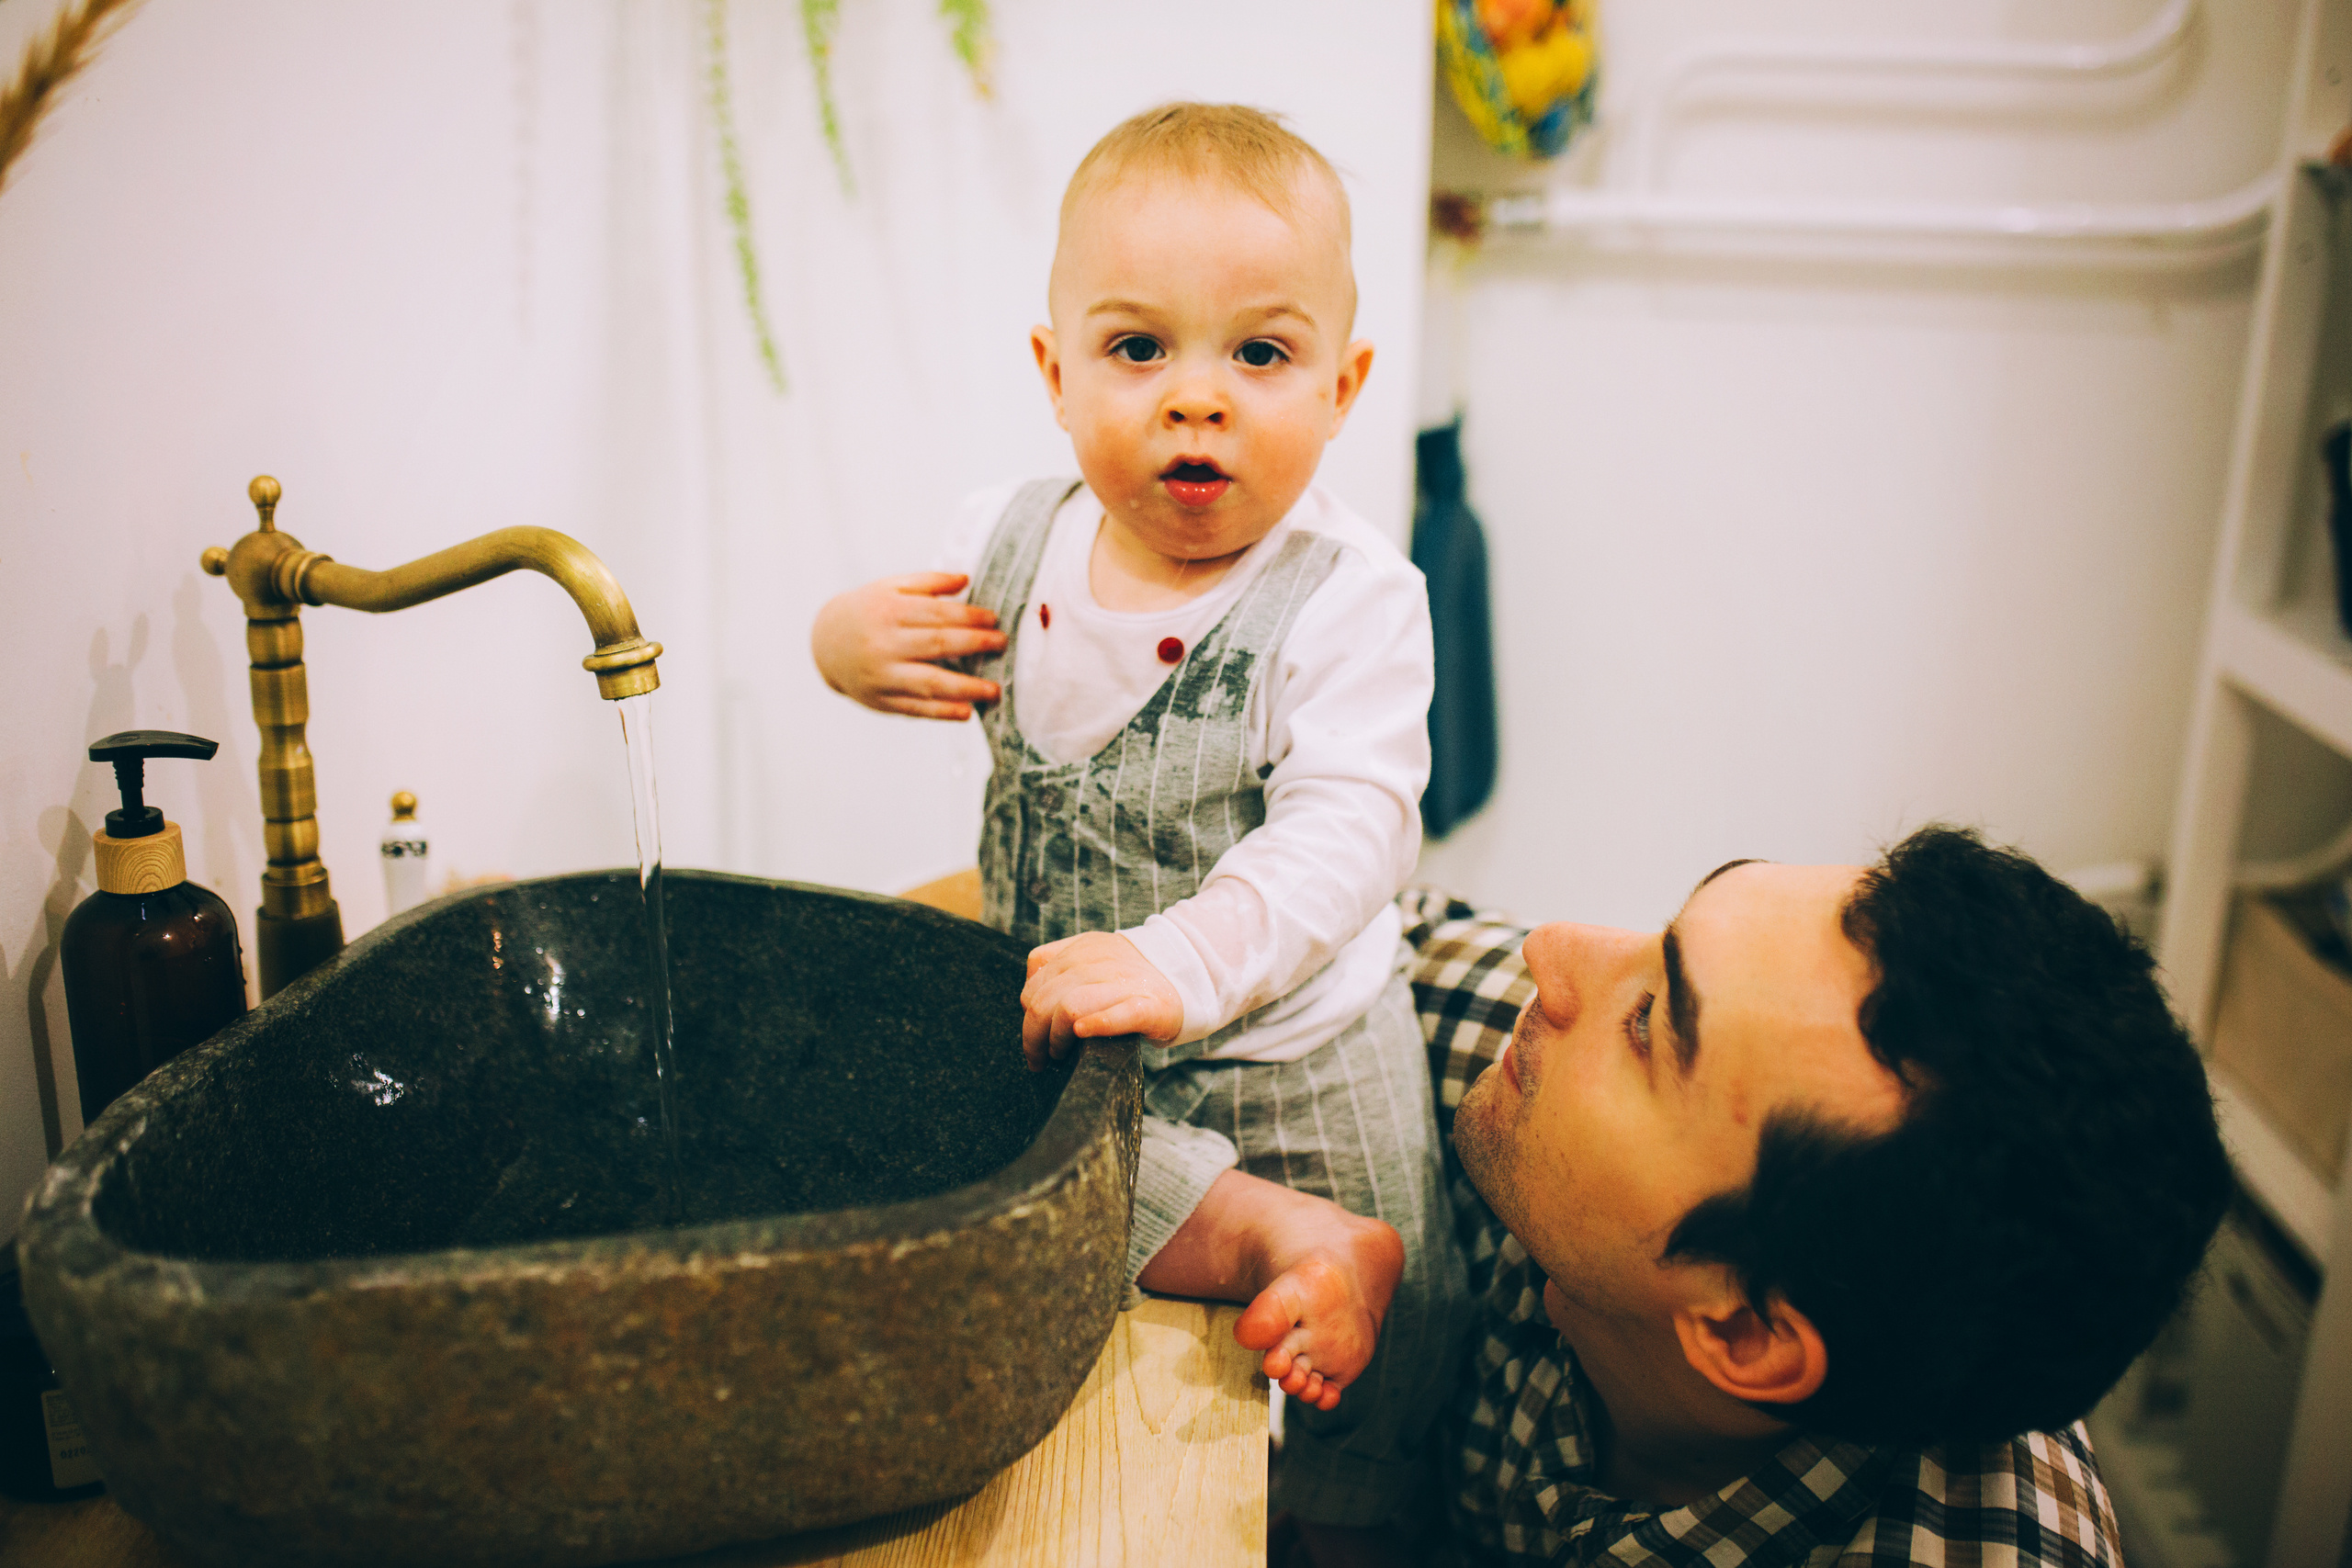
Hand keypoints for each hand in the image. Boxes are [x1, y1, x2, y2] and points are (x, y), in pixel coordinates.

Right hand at [810, 573, 1006, 719]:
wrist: (826, 643)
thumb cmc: (868, 610)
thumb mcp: (891, 587)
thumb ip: (929, 581)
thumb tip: (966, 579)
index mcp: (888, 611)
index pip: (938, 614)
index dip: (970, 617)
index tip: (994, 620)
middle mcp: (884, 643)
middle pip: (938, 644)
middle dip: (976, 645)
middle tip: (1002, 645)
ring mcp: (882, 675)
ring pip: (930, 682)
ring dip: (967, 688)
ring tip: (995, 691)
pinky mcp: (881, 700)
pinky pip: (916, 708)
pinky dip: (943, 712)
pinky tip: (967, 712)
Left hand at [1019, 932, 1182, 1069]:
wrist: (1190, 972)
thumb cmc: (1132, 978)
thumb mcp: (1093, 957)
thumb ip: (1057, 964)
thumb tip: (1028, 999)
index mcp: (1082, 950)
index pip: (1035, 984)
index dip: (1027, 1016)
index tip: (1034, 1039)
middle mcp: (1099, 962)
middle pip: (1045, 1000)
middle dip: (1033, 1036)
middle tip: (1039, 1058)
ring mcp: (1126, 983)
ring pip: (1070, 1007)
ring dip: (1056, 1038)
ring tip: (1060, 1055)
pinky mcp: (1150, 1005)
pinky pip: (1119, 1015)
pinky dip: (1097, 1025)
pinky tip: (1084, 1035)